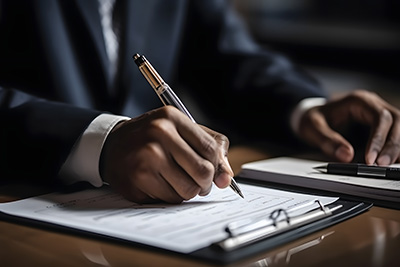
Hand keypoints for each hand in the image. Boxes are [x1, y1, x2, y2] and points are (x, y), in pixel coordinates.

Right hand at [99, 106, 232, 202]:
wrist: (112, 146)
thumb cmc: (151, 138)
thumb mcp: (180, 130)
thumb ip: (210, 147)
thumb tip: (227, 178)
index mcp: (173, 118)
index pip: (211, 148)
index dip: (219, 166)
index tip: (217, 174)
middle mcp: (160, 133)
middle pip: (203, 171)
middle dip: (206, 182)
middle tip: (199, 182)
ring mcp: (148, 156)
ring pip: (189, 189)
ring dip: (189, 191)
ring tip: (178, 181)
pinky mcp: (138, 178)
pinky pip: (171, 198)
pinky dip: (172, 196)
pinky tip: (161, 184)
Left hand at [298, 90, 399, 164]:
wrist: (312, 115)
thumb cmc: (313, 118)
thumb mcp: (312, 127)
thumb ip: (327, 140)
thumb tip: (347, 156)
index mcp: (359, 100)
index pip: (380, 117)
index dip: (379, 139)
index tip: (371, 159)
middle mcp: (374, 105)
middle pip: (396, 121)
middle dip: (393, 146)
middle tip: (382, 166)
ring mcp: (380, 114)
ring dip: (396, 148)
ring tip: (387, 166)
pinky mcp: (382, 126)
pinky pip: (395, 136)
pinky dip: (395, 148)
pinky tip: (391, 162)